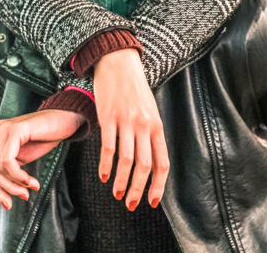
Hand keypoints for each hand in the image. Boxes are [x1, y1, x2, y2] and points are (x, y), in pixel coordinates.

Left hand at [0, 109, 84, 208]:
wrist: (65, 121)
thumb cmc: (44, 139)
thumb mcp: (20, 159)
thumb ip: (1, 170)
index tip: (9, 204)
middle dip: (5, 189)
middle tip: (22, 198)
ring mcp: (3, 129)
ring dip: (15, 184)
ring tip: (30, 189)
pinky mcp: (14, 130)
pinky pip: (8, 161)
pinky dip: (19, 176)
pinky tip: (31, 182)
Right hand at [93, 49, 168, 209]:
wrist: (118, 62)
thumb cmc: (135, 89)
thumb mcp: (150, 111)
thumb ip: (150, 135)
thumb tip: (149, 164)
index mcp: (157, 126)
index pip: (162, 163)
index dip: (158, 185)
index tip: (151, 202)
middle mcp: (144, 126)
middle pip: (144, 166)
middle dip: (138, 190)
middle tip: (131, 204)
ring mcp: (126, 122)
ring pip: (126, 161)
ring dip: (121, 182)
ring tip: (117, 194)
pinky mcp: (108, 117)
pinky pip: (108, 147)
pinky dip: (105, 165)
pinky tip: (104, 176)